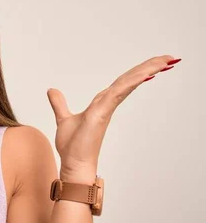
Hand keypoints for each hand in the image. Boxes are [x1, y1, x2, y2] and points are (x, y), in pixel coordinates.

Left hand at [46, 55, 180, 182]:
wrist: (74, 164)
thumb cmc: (72, 147)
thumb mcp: (63, 118)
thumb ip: (59, 104)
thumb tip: (52, 91)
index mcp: (102, 103)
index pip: (121, 82)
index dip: (137, 72)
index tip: (155, 64)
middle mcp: (107, 104)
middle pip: (130, 80)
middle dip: (150, 67)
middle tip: (170, 58)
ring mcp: (106, 108)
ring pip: (128, 83)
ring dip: (147, 70)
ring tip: (167, 60)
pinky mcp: (102, 113)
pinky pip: (118, 93)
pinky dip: (131, 82)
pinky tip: (145, 73)